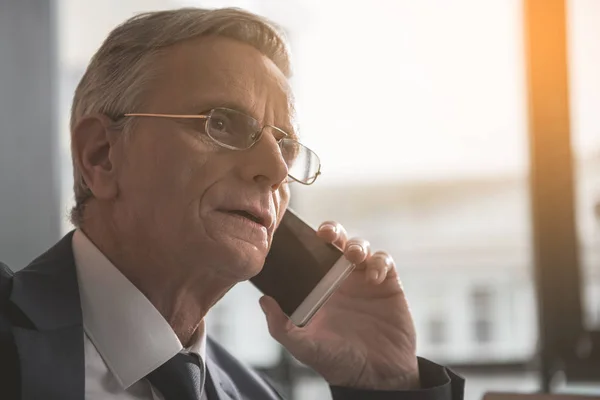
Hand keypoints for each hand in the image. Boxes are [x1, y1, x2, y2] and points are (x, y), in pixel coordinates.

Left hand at [259, 221, 419, 389]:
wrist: (376, 377)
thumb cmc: (338, 362)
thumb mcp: (305, 347)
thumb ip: (282, 327)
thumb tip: (263, 300)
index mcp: (319, 288)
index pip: (310, 255)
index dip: (305, 241)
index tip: (297, 234)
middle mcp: (340, 279)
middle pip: (336, 242)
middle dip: (332, 231)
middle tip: (325, 234)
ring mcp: (364, 279)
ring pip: (360, 246)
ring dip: (356, 245)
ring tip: (353, 256)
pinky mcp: (388, 284)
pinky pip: (384, 261)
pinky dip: (379, 262)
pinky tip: (374, 277)